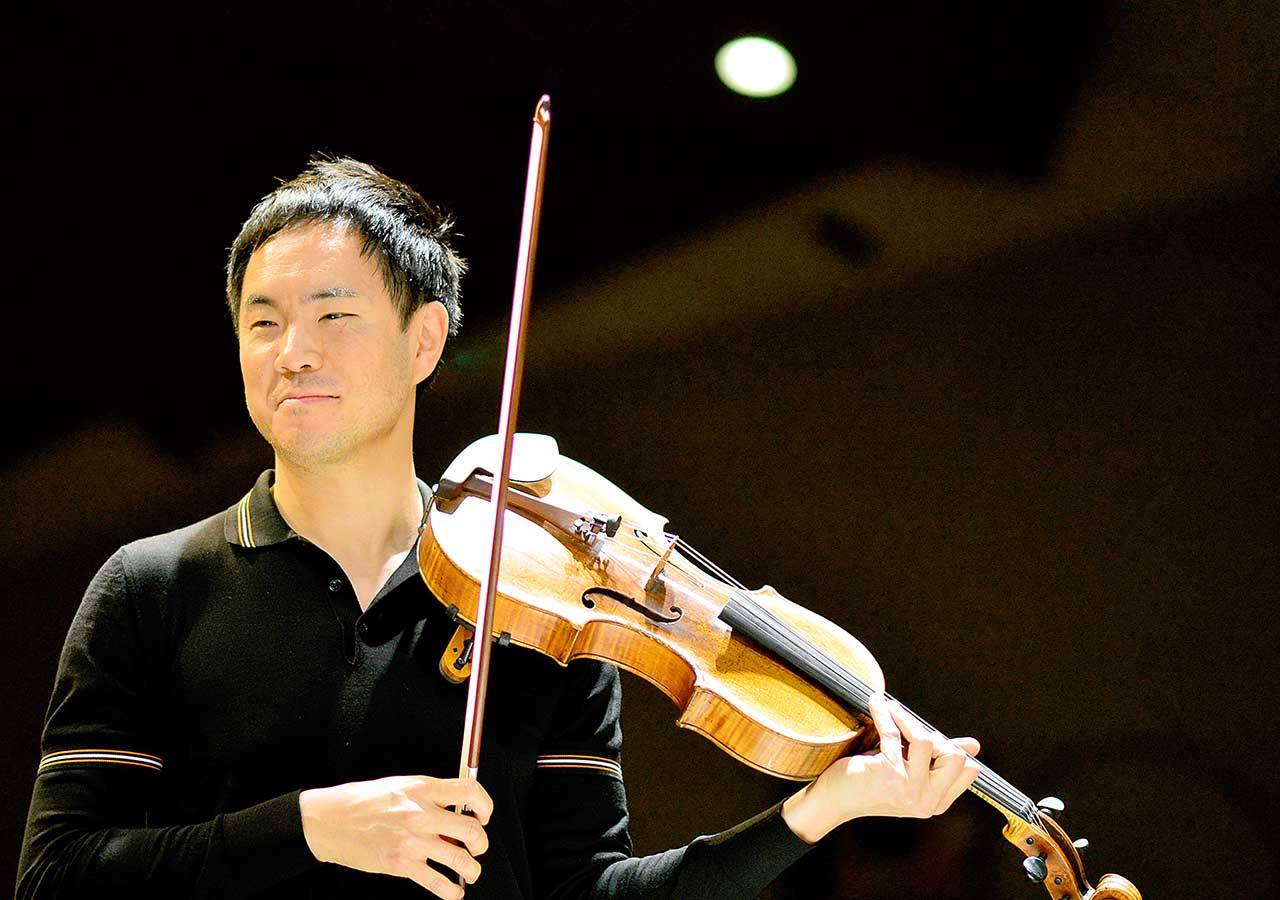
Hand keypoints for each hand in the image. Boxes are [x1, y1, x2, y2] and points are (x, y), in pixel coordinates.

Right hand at [299, 774, 492, 897]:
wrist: (329, 820)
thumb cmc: (362, 801)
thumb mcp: (400, 785)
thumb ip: (429, 796)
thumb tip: (456, 811)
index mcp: (422, 788)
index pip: (469, 791)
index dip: (485, 805)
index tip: (484, 815)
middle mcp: (421, 813)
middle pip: (471, 830)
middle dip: (481, 843)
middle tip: (478, 847)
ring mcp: (412, 840)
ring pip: (460, 859)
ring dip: (472, 869)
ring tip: (471, 871)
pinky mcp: (401, 864)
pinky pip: (437, 882)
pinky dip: (452, 891)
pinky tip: (454, 891)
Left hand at [781, 692, 980, 842]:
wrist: (836, 799)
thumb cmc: (873, 782)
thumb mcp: (911, 771)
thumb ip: (938, 759)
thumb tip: (974, 746)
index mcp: (937, 803)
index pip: (968, 769)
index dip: (951, 748)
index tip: (927, 737)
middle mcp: (927, 801)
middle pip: (955, 757)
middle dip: (935, 736)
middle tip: (909, 728)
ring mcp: (909, 790)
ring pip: (927, 741)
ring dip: (906, 719)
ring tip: (892, 710)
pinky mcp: (887, 773)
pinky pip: (894, 733)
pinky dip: (885, 713)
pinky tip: (876, 703)